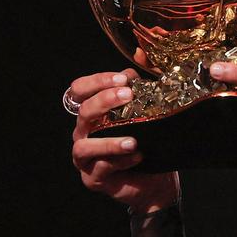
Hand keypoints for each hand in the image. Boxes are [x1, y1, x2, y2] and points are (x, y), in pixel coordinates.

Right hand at [69, 69, 179, 213]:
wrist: (157, 183)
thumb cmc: (148, 144)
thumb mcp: (148, 112)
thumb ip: (141, 84)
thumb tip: (139, 54)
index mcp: (93, 114)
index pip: (79, 91)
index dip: (96, 81)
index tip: (122, 79)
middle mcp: (84, 133)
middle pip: (83, 113)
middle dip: (104, 101)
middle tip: (128, 96)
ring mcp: (86, 158)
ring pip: (84, 146)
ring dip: (108, 141)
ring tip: (133, 140)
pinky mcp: (93, 178)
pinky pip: (101, 169)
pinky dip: (120, 162)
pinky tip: (137, 156)